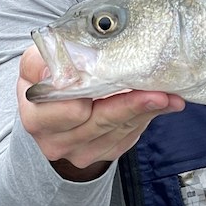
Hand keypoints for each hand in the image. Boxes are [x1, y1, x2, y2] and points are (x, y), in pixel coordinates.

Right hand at [16, 44, 184, 180]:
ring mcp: (79, 152)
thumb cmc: (46, 76)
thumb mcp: (37, 62)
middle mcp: (55, 140)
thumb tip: (71, 51)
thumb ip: (47, 56)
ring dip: (146, 111)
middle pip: (102, 123)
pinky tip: (160, 105)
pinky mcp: (101, 155)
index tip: (116, 80)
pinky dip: (144, 119)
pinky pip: (127, 138)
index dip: (95, 94)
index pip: (71, 110)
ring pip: (120, 131)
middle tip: (160, 92)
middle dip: (132, 104)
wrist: (50, 110)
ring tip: (169, 96)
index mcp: (36, 115)